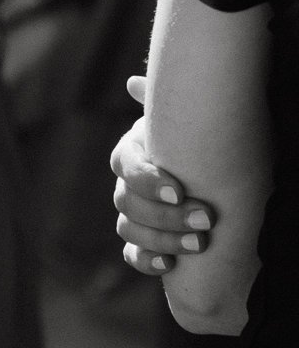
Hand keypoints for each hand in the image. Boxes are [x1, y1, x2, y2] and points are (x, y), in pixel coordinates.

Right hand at [113, 76, 213, 278]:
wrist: (220, 178)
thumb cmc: (204, 144)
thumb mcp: (189, 122)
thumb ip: (166, 104)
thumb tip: (134, 82)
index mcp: (134, 151)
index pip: (126, 167)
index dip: (148, 181)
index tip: (180, 191)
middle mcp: (127, 183)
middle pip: (127, 202)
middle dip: (167, 215)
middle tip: (207, 219)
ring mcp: (132, 213)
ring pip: (129, 228)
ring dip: (163, 238)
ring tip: (201, 243)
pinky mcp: (142, 242)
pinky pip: (132, 253)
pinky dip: (148, 260)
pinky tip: (171, 265)